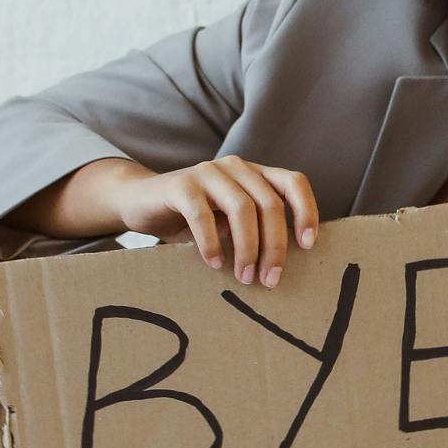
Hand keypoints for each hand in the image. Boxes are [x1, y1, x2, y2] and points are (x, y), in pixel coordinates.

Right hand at [118, 156, 320, 287]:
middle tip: (269, 280)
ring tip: (244, 277)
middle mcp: (236, 167)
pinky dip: (211, 242)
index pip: (294, 182)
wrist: (140, 202)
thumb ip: (255, 230)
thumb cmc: (193, 219)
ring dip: (248, 248)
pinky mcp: (181, 184)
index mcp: (255, 174)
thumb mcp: (230, 223)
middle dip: (274, 246)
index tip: (307, 246)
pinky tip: (213, 262)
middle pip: (269, 203)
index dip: (306, 212)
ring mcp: (208, 172)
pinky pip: (202, 214)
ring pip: (242, 208)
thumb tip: (280, 264)